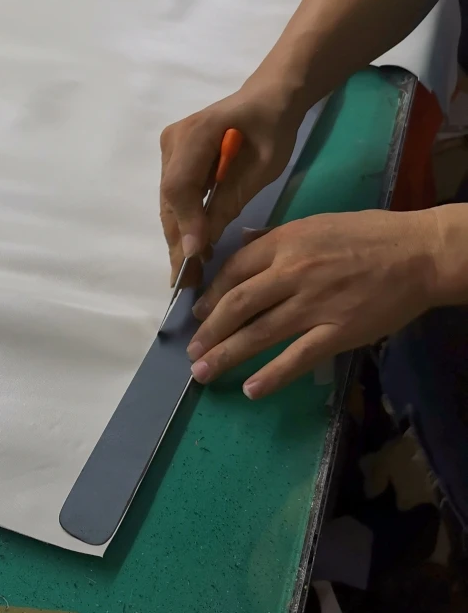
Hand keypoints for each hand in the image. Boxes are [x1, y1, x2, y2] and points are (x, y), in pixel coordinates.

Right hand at [159, 82, 304, 285]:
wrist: (268, 100)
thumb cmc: (272, 129)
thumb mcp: (261, 169)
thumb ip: (228, 202)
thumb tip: (200, 244)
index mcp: (196, 133)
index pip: (179, 186)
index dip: (185, 223)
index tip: (196, 256)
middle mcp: (173, 141)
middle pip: (168, 199)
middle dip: (178, 241)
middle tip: (186, 280)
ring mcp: (169, 150)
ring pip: (168, 203)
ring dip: (179, 237)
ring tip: (189, 272)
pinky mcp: (173, 160)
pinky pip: (175, 198)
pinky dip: (184, 224)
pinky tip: (194, 250)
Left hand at [186, 209, 441, 398]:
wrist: (421, 253)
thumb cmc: (369, 234)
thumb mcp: (316, 223)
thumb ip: (277, 236)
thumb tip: (245, 240)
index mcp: (285, 243)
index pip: (234, 270)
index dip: (211, 295)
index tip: (199, 314)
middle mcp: (293, 273)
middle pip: (238, 305)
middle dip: (209, 330)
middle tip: (192, 350)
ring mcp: (315, 304)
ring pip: (260, 333)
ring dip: (227, 354)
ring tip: (203, 372)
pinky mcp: (340, 331)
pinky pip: (299, 357)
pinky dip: (273, 375)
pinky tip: (251, 389)